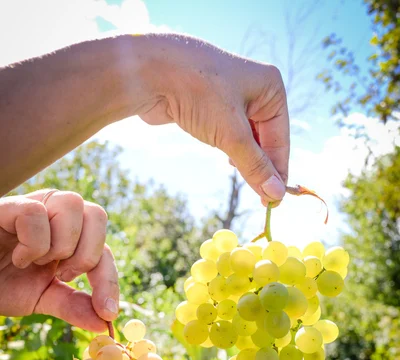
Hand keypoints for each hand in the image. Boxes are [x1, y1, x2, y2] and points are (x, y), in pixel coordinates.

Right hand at [0, 190, 118, 330]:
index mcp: (70, 237)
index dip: (109, 281)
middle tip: (61, 275)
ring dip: (59, 244)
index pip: (104, 250)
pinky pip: (36, 213)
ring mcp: (34, 206)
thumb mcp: (42, 299)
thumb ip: (73, 306)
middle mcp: (56, 216)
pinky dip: (32, 243)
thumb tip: (106, 324)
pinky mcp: (9, 206)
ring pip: (72, 204)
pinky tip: (19, 256)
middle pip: (97, 215)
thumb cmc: (2, 283)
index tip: (108, 311)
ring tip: (37, 262)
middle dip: (86, 255)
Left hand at [139, 34, 288, 205]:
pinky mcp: (210, 106)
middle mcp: (255, 89)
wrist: (149, 73)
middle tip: (259, 198)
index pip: (280, 139)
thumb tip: (276, 195)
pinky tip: (228, 162)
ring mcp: (231, 97)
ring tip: (243, 178)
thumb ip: (254, 166)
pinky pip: (228, 134)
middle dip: (261, 166)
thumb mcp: (232, 135)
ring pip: (246, 138)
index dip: (278, 172)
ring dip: (245, 159)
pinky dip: (230, 150)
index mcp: (271, 87)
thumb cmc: (198, 94)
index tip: (275, 201)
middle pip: (265, 139)